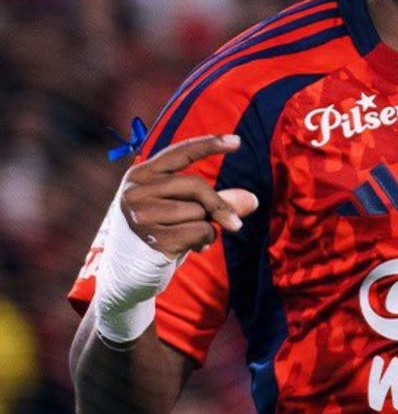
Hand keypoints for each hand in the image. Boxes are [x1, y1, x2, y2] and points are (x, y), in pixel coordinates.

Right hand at [120, 135, 258, 258]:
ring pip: (199, 212)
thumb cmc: (162, 232)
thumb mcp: (185, 210)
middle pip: (196, 185)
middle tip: (236, 224)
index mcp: (140, 175)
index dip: (209, 145)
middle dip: (219, 205)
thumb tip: (252, 200)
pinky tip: (193, 247)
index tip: (237, 141)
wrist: (130, 272)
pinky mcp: (154, 239)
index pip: (179, 153)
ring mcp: (142, 216)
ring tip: (192, 236)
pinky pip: (200, 231)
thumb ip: (215, 200)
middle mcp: (136, 191)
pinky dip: (206, 240)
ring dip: (207, 226)